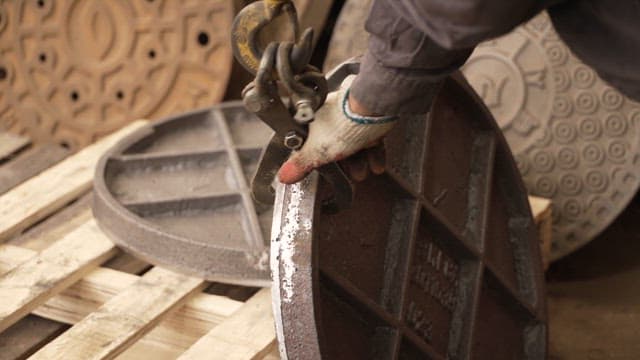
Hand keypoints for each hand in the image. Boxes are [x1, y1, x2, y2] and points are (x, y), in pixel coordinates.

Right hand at [278, 76, 396, 183]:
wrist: (371, 109)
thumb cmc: (342, 123)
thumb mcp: (316, 151)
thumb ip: (300, 164)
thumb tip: (283, 175)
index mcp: (313, 120)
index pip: (310, 142)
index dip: (316, 159)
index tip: (323, 171)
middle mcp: (331, 114)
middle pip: (334, 144)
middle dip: (343, 164)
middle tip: (348, 175)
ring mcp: (351, 114)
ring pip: (354, 142)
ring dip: (359, 162)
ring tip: (362, 172)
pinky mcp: (370, 117)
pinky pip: (371, 137)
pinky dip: (374, 153)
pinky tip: (376, 165)